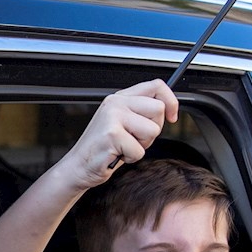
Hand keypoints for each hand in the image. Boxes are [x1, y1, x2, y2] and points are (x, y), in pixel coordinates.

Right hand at [54, 80, 178, 190]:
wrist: (78, 166)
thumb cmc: (103, 148)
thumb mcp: (123, 122)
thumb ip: (141, 112)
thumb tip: (168, 108)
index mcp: (120, 97)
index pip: (156, 86)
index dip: (171, 101)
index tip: (172, 116)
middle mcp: (116, 103)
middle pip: (158, 109)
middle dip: (153, 129)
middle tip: (135, 138)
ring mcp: (113, 117)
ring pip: (152, 130)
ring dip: (142, 145)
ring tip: (124, 146)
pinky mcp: (112, 134)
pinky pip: (139, 150)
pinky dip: (131, 158)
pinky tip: (117, 154)